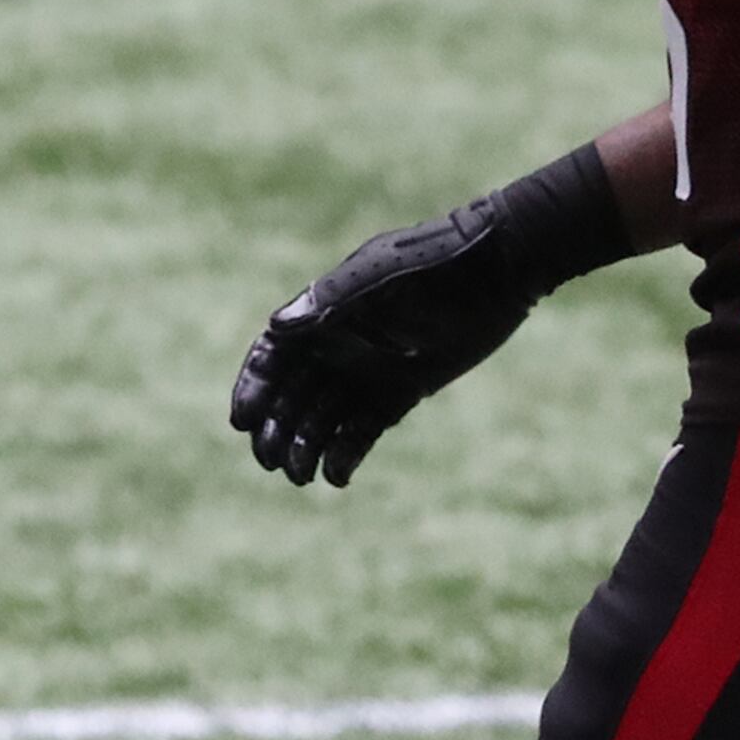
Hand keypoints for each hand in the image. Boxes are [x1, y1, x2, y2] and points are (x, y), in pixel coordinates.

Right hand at [228, 202, 538, 488]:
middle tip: (270, 463)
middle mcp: (338, 345)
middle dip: (275, 429)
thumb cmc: (432, 261)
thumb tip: (276, 327)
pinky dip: (346, 453)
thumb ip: (329, 299)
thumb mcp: (378, 275)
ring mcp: (369, 370)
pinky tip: (336, 476)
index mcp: (322, 312)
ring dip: (305, 447)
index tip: (242, 421)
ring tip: (301, 478)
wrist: (497, 269)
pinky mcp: (401, 392)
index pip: (272, 356)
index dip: (253, 388)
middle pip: (291, 395)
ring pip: (323, 418)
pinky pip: (363, 429)